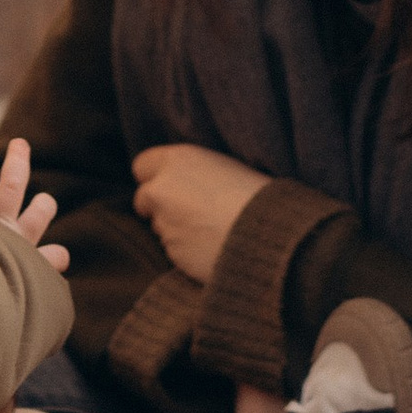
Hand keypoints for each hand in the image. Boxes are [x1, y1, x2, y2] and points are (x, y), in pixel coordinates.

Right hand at [0, 139, 66, 273]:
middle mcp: (0, 225)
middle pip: (13, 184)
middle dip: (18, 161)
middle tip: (21, 144)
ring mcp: (22, 244)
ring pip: (39, 214)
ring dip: (44, 206)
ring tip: (46, 202)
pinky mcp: (37, 268)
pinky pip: (53, 259)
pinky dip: (56, 259)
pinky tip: (59, 259)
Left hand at [131, 143, 268, 285]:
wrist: (269, 235)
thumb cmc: (259, 195)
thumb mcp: (226, 167)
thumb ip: (195, 173)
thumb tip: (186, 185)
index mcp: (178, 159)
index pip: (142, 165)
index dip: (156, 177)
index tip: (171, 185)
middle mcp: (162, 189)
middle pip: (145, 197)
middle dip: (160, 205)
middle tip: (189, 211)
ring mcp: (164, 223)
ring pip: (159, 225)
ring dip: (176, 228)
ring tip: (210, 230)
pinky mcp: (172, 253)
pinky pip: (173, 249)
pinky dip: (186, 249)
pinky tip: (212, 247)